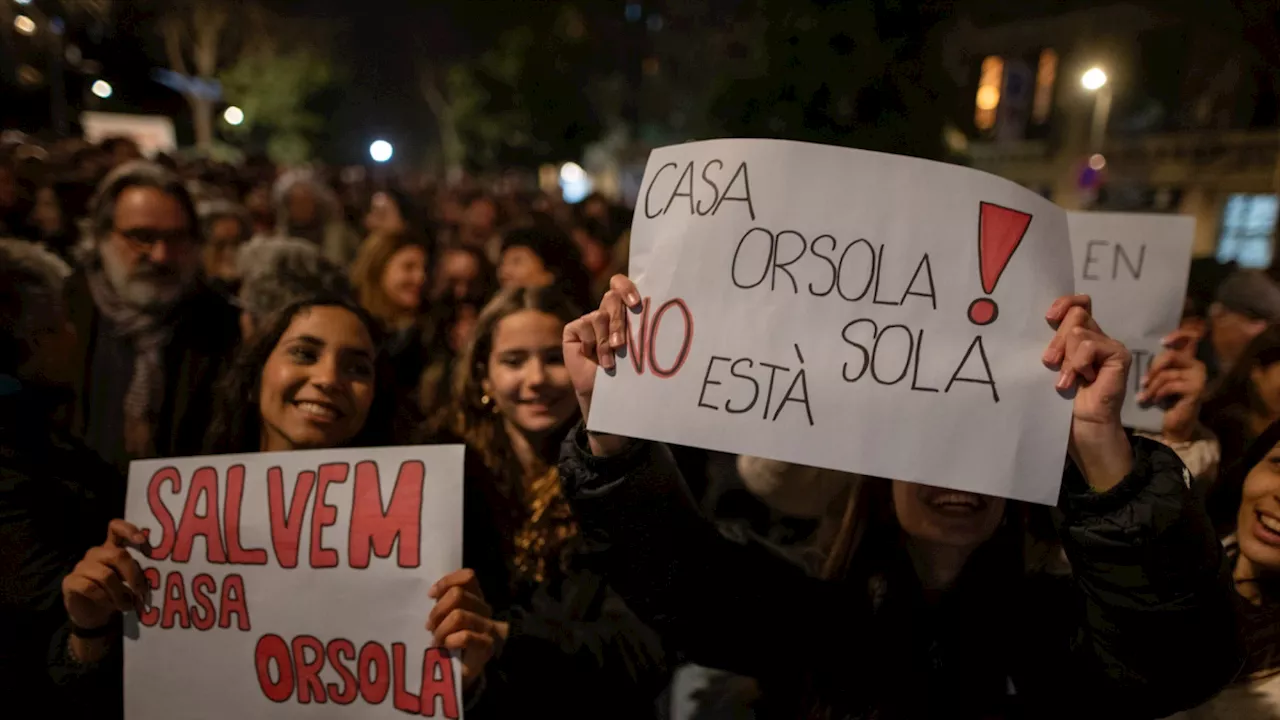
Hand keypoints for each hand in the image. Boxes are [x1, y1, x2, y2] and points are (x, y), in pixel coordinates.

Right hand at [62, 519, 147, 630]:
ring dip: (120, 593)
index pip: (116, 528)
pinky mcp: (70, 581)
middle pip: (117, 554)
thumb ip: (138, 573)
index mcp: (112, 548)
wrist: (93, 616)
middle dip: (133, 575)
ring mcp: (81, 566)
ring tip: (127, 605)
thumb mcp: (129, 582)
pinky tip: (109, 606)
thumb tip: (156, 575)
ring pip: (106, 575)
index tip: (143, 540)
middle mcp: (96, 553)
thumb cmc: (115, 594)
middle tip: (141, 591)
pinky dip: (104, 599)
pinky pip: (90, 588)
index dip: (129, 530)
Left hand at [427, 569, 496, 689]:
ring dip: (441, 629)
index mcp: (475, 598)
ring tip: (435, 640)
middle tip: (429, 626)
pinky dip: (450, 641)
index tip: (430, 595)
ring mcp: (488, 627)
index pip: (468, 577)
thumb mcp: (446, 617)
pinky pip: (465, 636)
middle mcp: (484, 609)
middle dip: (438, 610)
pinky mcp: (487, 646)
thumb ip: (444, 602)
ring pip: (458, 615)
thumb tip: (432, 593)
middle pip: (458, 594)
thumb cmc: (450, 642)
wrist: (462, 672)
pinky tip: (445, 647)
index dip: (447, 582)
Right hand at [563, 274, 640, 455]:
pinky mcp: (574, 330)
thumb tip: (661, 306)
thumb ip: (640, 325)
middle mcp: (606, 312)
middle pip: (611, 297)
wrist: (608, 394)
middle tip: (621, 343)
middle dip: (619, 321)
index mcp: (624, 310)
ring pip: (599, 316)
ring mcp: (589, 320)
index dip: (626, 287)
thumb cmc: (628, 371)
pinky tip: (595, 359)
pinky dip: (593, 344)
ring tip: (611, 360)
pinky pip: (584, 326)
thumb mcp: (637, 345)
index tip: (636, 303)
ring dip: (607, 341)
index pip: (621, 284)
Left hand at [1043, 295, 1132, 491]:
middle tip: (1049, 363)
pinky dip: (1078, 363)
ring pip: (1079, 331)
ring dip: (1066, 358)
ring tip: (1065, 380)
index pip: (1077, 303)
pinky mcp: (1119, 356)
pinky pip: (1090, 345)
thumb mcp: (1051, 365)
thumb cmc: (1060, 401)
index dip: (1064, 303)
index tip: (1048, 318)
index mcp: (1078, 336)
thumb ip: (1051, 343)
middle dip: (1057, 340)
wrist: (1081, 427)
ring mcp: (1109, 345)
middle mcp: (1096, 337)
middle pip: (1075, 314)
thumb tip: (1042, 320)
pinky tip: (1079, 381)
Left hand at [1137, 333, 1206, 443]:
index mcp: (1187, 359)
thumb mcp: (1157, 377)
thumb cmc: (1162, 399)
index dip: (1178, 335)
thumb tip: (1137, 348)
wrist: (1171, 424)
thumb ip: (1157, 362)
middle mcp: (1196, 364)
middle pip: (1171, 355)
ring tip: (1143, 396)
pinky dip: (1157, 393)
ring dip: (1151, 386)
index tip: (1161, 342)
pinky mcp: (1196, 389)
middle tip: (1143, 382)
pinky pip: (1170, 385)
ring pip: (1167, 372)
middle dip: (1153, 368)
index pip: (1190, 338)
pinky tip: (1154, 401)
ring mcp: (1198, 376)